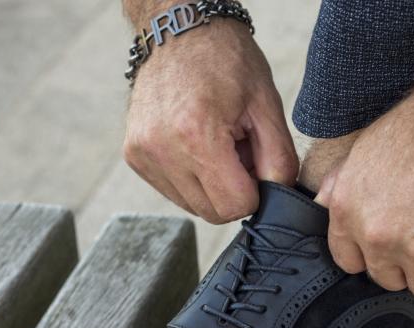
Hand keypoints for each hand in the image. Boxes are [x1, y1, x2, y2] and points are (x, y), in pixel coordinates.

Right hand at [123, 20, 297, 222]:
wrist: (181, 30)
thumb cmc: (227, 61)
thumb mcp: (267, 106)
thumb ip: (279, 161)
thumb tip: (277, 200)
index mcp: (196, 135)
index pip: (236, 206)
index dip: (256, 192)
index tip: (255, 162)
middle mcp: (161, 148)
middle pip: (213, 212)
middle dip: (234, 190)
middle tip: (238, 150)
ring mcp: (143, 153)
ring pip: (193, 206)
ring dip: (212, 186)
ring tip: (217, 144)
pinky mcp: (133, 155)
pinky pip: (174, 192)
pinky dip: (192, 178)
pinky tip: (196, 145)